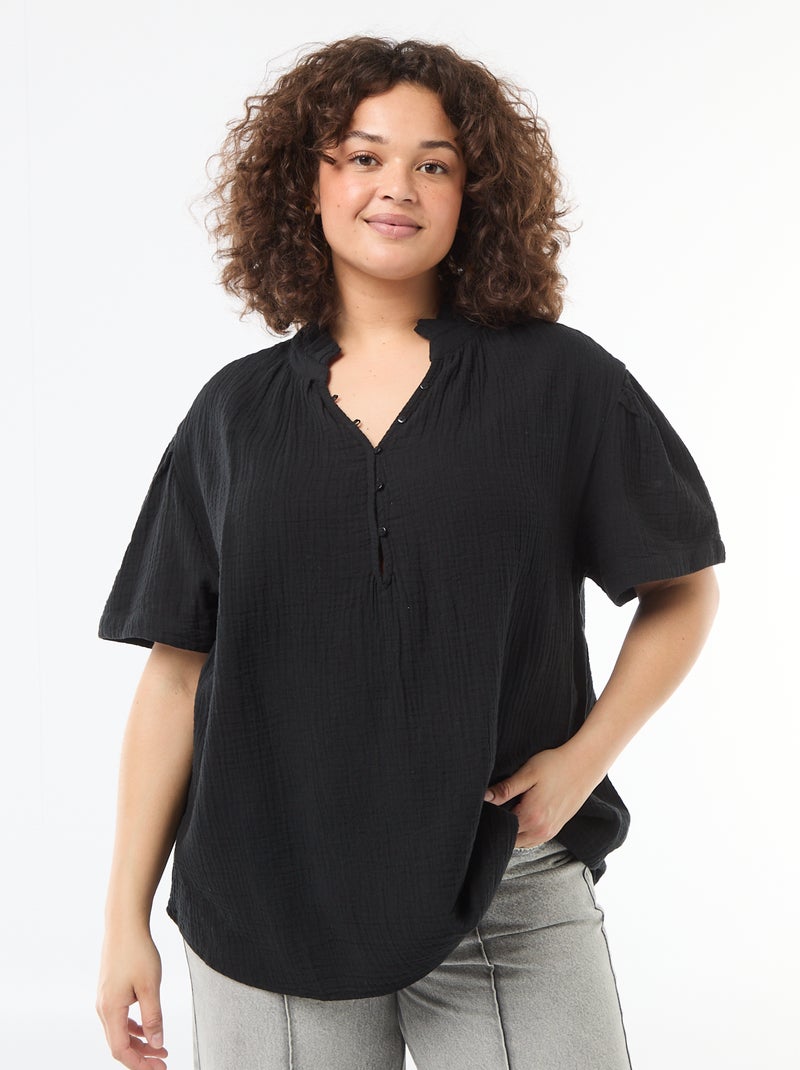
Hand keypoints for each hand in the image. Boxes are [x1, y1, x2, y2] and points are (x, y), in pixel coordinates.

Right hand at [96, 926, 168, 1068]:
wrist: (124, 925)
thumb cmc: (137, 951)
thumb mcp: (150, 986)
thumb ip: (154, 1017)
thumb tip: (157, 1044)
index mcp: (110, 1010)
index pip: (120, 1050)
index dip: (139, 1064)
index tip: (159, 1068)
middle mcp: (103, 1008)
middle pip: (119, 1044)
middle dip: (141, 1057)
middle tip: (163, 1062)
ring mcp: (105, 999)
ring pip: (120, 1032)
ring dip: (139, 1042)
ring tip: (160, 1048)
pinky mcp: (110, 991)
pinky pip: (120, 1018)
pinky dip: (134, 1028)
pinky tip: (149, 1028)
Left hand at [483, 744, 602, 847]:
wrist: (584, 765)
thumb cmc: (555, 765)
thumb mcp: (528, 773)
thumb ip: (506, 789)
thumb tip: (484, 798)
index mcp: (531, 817)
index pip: (500, 828)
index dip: (490, 818)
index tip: (485, 807)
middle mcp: (540, 830)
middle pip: (510, 838)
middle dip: (500, 826)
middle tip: (495, 807)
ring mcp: (550, 832)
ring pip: (521, 841)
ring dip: (513, 830)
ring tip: (508, 809)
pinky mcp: (556, 829)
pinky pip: (533, 839)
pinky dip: (524, 832)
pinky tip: (522, 813)